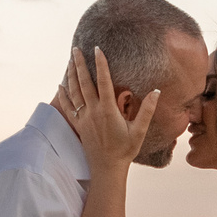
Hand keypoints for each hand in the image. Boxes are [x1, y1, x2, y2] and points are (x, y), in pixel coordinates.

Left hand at [64, 45, 152, 170]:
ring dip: (71, 75)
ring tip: (70, 60)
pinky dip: (64, 95)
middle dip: (80, 64)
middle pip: (84, 83)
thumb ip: (146, 110)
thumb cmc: (125, 150)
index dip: (100, 64)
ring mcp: (84, 118)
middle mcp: (93, 111)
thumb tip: (155, 92)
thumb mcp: (139, 131)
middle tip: (76, 48)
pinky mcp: (79, 125)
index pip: (103, 81)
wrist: (107, 168)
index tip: (97, 49)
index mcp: (108, 110)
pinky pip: (68, 107)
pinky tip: (61, 85)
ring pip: (74, 92)